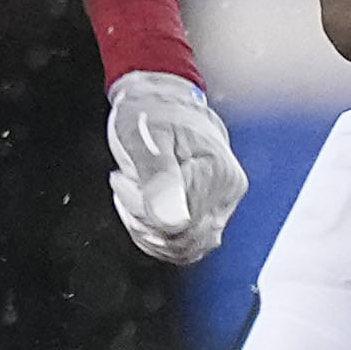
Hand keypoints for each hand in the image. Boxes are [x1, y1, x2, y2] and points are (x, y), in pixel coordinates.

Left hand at [106, 71, 246, 264]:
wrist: (163, 100)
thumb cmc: (151, 112)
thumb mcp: (144, 137)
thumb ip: (158, 179)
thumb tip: (171, 223)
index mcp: (216, 171)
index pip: (178, 223)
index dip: (141, 209)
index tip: (122, 178)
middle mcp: (228, 190)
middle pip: (182, 239)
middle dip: (142, 219)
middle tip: (126, 183)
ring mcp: (224, 203)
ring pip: (185, 249)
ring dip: (148, 230)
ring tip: (134, 194)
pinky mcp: (213, 212)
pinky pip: (187, 246)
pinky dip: (158, 237)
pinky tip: (143, 210)